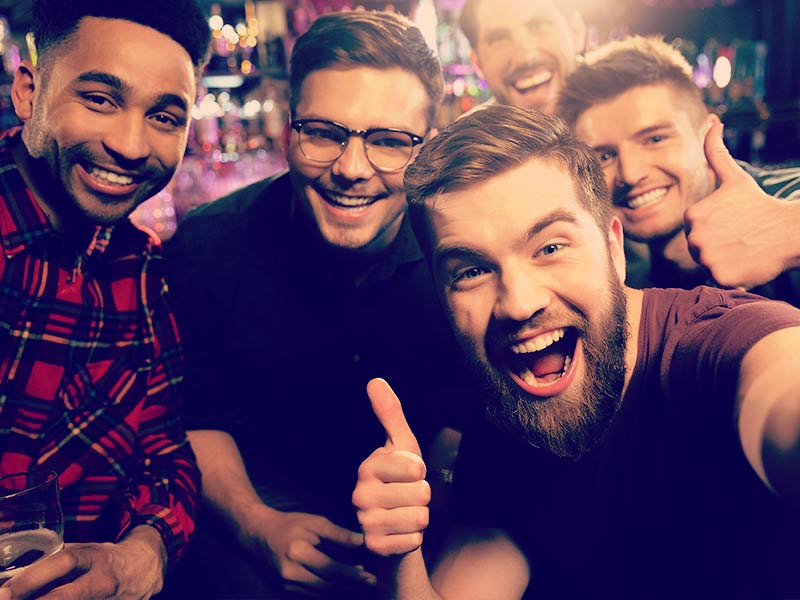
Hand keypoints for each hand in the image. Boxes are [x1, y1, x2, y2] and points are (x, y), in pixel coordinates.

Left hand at [0, 525, 164, 598]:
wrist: (145, 570)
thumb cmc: (105, 560)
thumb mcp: (85, 551)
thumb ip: (55, 561)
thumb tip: (16, 572)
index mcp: (94, 558)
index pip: (63, 563)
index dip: (32, 578)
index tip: (5, 592)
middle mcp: (101, 582)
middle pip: (63, 598)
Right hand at [241, 503, 375, 594]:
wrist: (259, 534)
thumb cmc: (290, 524)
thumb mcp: (314, 522)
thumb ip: (337, 533)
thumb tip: (360, 542)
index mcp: (298, 552)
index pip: (331, 568)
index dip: (351, 574)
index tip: (369, 576)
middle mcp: (291, 572)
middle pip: (327, 585)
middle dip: (351, 586)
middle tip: (371, 583)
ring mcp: (287, 583)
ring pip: (320, 593)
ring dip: (341, 590)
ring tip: (360, 585)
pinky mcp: (285, 589)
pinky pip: (312, 593)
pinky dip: (328, 591)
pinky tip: (342, 585)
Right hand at [353, 378, 430, 556]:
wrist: (393, 527)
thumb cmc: (401, 481)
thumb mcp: (401, 445)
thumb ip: (390, 414)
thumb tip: (375, 380)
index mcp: (367, 467)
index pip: (415, 467)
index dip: (421, 471)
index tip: (409, 474)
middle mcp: (360, 495)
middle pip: (420, 493)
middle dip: (423, 496)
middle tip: (408, 497)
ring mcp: (365, 522)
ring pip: (418, 517)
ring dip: (420, 517)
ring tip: (406, 513)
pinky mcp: (374, 547)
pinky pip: (413, 541)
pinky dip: (414, 539)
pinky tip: (402, 534)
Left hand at [684, 116, 794, 288]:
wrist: (789, 229)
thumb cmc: (759, 203)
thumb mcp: (733, 177)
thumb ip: (714, 151)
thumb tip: (710, 121)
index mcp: (691, 215)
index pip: (693, 230)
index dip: (713, 229)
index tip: (731, 223)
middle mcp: (694, 237)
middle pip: (697, 249)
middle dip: (716, 245)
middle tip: (738, 237)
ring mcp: (708, 258)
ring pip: (707, 265)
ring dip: (722, 261)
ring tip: (742, 248)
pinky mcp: (721, 277)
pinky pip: (719, 280)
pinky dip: (732, 276)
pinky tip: (746, 263)